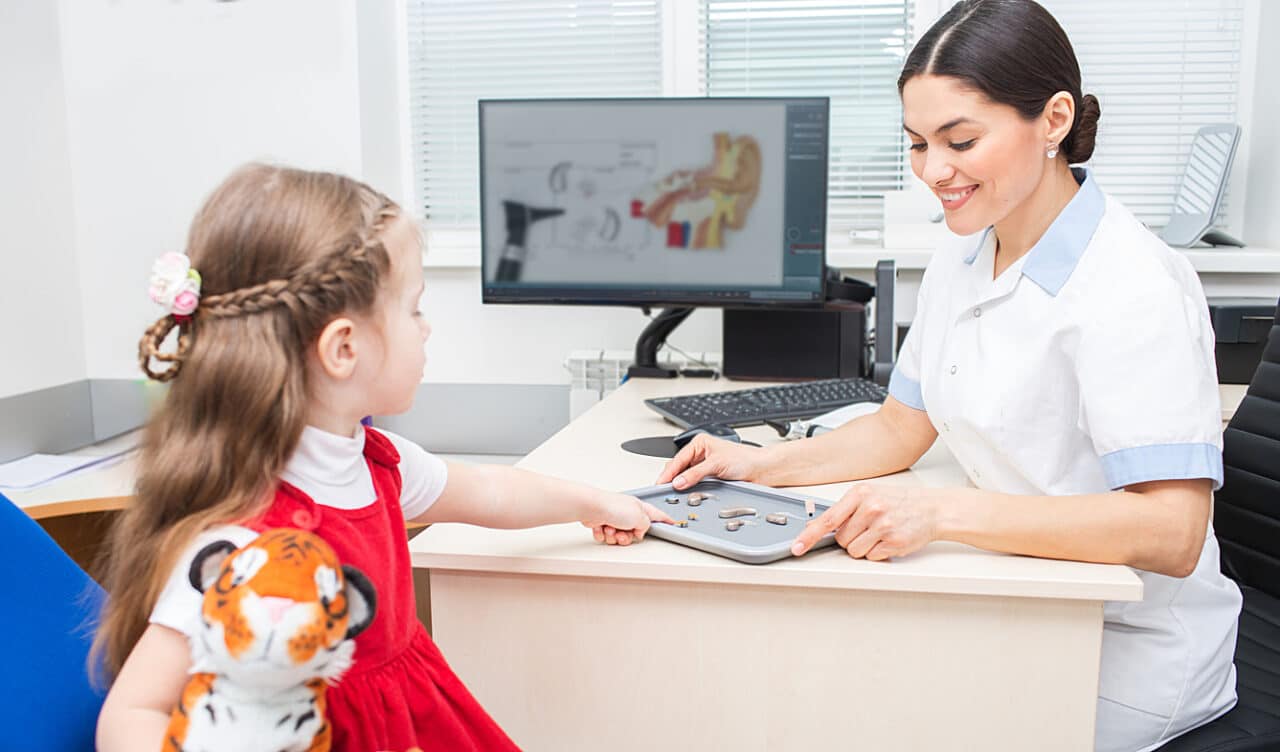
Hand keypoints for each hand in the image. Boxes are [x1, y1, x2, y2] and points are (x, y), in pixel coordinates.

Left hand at [583, 493, 674, 545]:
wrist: (591, 508)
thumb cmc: (612, 506)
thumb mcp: (640, 517)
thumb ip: (646, 526)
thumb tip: (640, 532)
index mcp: (639, 508)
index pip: (657, 515)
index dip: (665, 520)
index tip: (673, 524)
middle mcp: (627, 513)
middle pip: (635, 533)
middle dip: (628, 537)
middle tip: (623, 533)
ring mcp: (615, 518)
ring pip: (620, 538)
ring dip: (614, 536)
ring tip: (610, 528)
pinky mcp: (603, 524)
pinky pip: (607, 537)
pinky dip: (604, 534)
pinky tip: (602, 527)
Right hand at [656, 435, 770, 489]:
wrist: (761, 470)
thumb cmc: (745, 459)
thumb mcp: (716, 464)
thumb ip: (695, 474)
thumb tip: (678, 482)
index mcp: (699, 444)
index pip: (677, 459)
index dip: (668, 473)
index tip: (660, 484)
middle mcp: (700, 454)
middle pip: (679, 469)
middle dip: (672, 480)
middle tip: (664, 492)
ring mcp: (704, 467)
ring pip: (685, 478)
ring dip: (681, 486)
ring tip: (673, 494)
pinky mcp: (709, 478)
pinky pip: (694, 485)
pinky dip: (689, 490)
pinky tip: (686, 494)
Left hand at [790, 484, 938, 560]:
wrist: (932, 508)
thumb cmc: (900, 501)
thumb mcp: (870, 496)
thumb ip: (845, 510)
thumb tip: (817, 526)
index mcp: (860, 494)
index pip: (828, 519)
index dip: (809, 536)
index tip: (798, 547)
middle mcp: (871, 508)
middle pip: (841, 540)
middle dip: (850, 538)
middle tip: (867, 528)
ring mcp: (883, 526)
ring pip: (855, 551)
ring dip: (864, 547)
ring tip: (879, 534)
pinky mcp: (894, 542)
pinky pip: (872, 557)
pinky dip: (878, 552)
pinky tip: (888, 539)